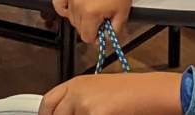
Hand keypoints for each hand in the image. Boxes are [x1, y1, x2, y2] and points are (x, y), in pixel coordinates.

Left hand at [39, 72, 183, 114]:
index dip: (47, 114)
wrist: (148, 92)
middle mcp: (76, 93)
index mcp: (76, 83)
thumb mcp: (97, 90)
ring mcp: (84, 106)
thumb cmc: (129, 91)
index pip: (48, 102)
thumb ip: (77, 100)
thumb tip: (65, 112)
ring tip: (103, 112)